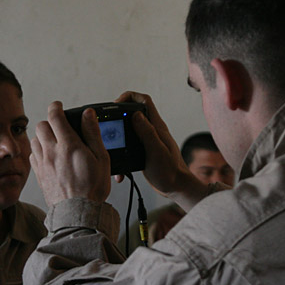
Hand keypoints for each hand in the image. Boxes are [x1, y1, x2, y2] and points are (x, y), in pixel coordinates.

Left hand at [30, 101, 110, 206]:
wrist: (78, 213)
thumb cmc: (92, 188)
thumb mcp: (101, 158)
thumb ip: (93, 133)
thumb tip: (88, 114)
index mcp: (69, 145)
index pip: (55, 116)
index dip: (56, 107)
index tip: (59, 106)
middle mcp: (52, 152)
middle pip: (41, 126)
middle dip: (49, 122)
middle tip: (59, 126)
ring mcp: (43, 164)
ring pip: (34, 140)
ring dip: (42, 136)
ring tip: (54, 141)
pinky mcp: (39, 175)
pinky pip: (32, 155)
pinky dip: (39, 151)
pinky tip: (49, 156)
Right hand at [115, 92, 210, 210]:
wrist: (176, 188)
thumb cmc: (170, 171)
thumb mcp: (156, 151)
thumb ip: (147, 132)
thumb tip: (135, 114)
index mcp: (156, 126)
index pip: (144, 100)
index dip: (129, 97)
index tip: (116, 104)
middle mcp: (152, 130)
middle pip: (133, 111)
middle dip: (119, 113)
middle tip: (108, 122)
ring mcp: (147, 140)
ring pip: (130, 127)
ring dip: (119, 131)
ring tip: (109, 141)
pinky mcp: (144, 151)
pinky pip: (129, 144)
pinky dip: (122, 149)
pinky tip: (118, 162)